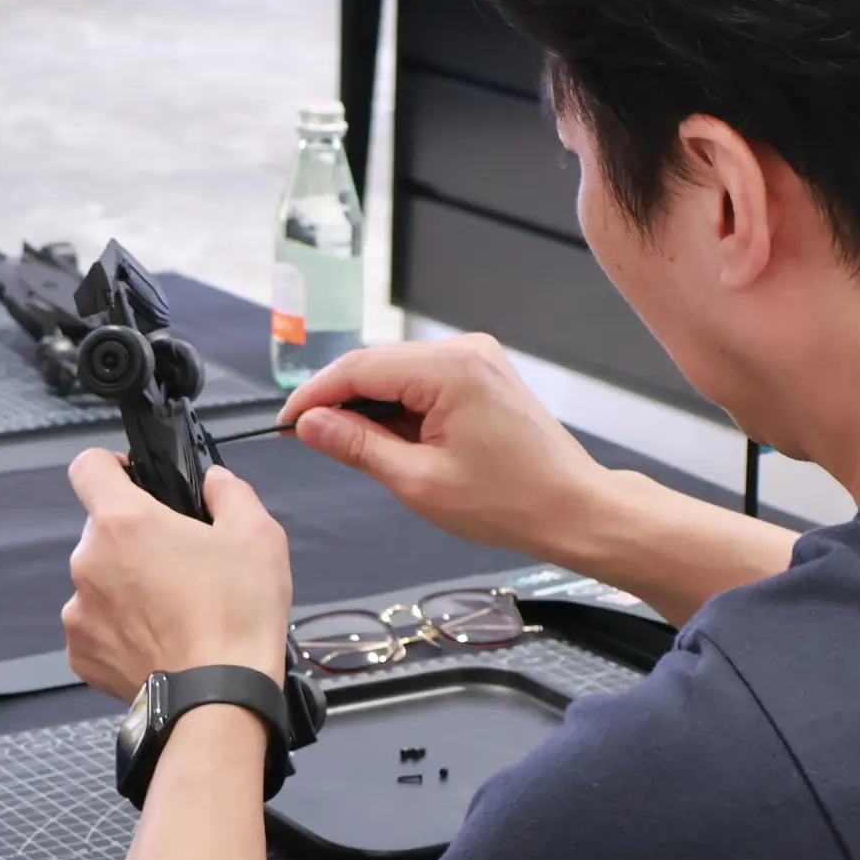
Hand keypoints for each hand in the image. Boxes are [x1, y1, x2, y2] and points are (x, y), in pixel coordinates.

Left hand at [63, 453, 291, 698]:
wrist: (219, 698)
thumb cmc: (237, 616)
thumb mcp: (258, 534)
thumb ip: (229, 492)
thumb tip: (213, 481)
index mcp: (124, 522)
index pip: (87, 466)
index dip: (111, 467)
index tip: (134, 481)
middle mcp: (88, 562)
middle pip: (102, 530)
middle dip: (135, 539)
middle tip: (181, 562)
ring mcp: (79, 612)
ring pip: (100, 581)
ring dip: (127, 586)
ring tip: (174, 610)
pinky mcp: (81, 654)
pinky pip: (96, 627)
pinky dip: (121, 630)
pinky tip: (159, 640)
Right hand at [278, 336, 614, 552]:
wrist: (574, 509)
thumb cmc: (507, 503)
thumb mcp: (418, 481)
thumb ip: (358, 446)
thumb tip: (309, 424)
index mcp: (449, 369)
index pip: (360, 367)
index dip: (315, 395)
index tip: (285, 423)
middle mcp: (465, 351)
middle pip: (378, 365)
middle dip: (339, 400)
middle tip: (306, 438)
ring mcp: (478, 360)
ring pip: (400, 374)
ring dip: (370, 406)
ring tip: (347, 447)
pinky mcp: (485, 376)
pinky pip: (426, 382)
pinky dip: (400, 408)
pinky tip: (387, 440)